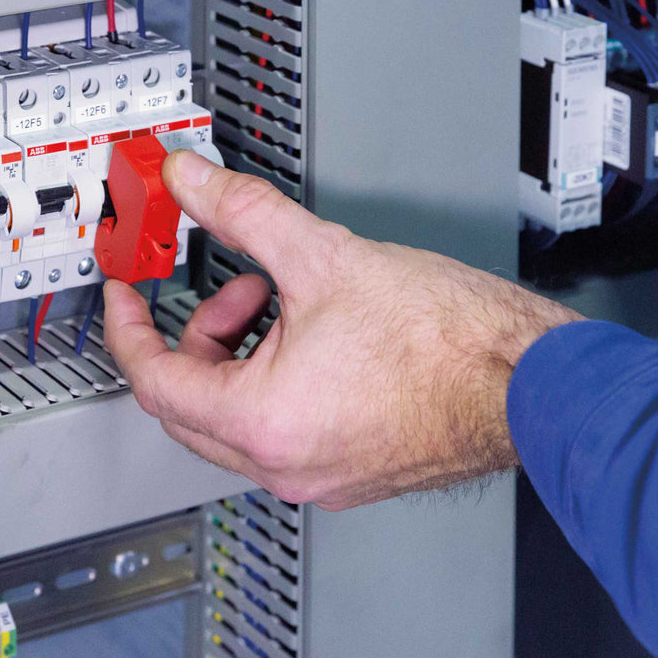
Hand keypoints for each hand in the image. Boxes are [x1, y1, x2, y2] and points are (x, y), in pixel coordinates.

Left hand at [102, 150, 580, 510]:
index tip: (125, 297)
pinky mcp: (352, 471)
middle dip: (195, 336)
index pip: (155, 378)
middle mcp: (284, 463)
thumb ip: (242, 212)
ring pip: (238, 419)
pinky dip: (278, 382)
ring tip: (287, 302)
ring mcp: (319, 475)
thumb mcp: (326, 256)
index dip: (128, 326)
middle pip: (190, 405)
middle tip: (226, 287)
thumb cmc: (451, 342)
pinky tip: (320, 337)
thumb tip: (192, 182)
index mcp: (263, 421)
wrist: (531, 384)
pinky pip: (284, 430)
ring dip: (242, 354)